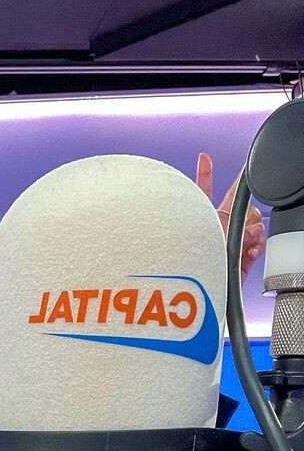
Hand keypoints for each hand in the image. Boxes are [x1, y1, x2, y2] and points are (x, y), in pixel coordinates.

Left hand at [195, 151, 264, 284]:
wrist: (198, 292)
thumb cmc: (192, 264)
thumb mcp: (208, 235)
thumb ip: (230, 224)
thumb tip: (251, 226)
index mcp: (199, 218)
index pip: (201, 190)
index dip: (204, 172)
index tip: (203, 158)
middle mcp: (214, 228)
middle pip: (240, 207)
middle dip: (248, 212)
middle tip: (243, 226)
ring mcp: (228, 243)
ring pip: (253, 225)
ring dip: (252, 233)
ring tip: (242, 245)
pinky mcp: (239, 259)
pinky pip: (258, 245)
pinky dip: (257, 247)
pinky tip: (249, 252)